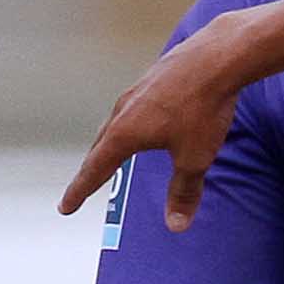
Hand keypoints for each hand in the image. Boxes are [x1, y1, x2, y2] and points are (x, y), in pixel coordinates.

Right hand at [62, 9, 261, 228]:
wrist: (218, 57)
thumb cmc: (203, 109)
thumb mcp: (195, 158)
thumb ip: (183, 192)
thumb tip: (176, 225)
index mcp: (124, 133)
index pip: (96, 169)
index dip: (80, 191)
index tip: (65, 207)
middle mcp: (123, 110)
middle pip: (101, 145)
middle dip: (92, 168)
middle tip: (82, 185)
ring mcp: (136, 91)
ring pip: (116, 123)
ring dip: (110, 143)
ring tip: (109, 155)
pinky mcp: (153, 79)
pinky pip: (134, 108)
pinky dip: (130, 123)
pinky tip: (142, 121)